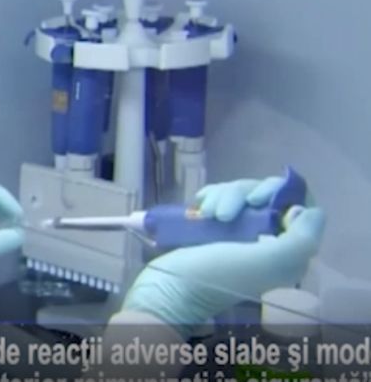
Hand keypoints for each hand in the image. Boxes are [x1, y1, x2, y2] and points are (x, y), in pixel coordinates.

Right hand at [120, 178, 324, 337]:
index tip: (256, 200)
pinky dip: (211, 196)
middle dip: (243, 195)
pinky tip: (199, 204)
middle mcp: (269, 241)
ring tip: (205, 214)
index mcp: (288, 252)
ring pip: (242, 194)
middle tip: (224, 213)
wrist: (170, 287)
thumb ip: (300, 240)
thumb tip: (310, 211)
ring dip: (223, 196)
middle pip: (267, 196)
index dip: (279, 194)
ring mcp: (241, 233)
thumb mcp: (266, 262)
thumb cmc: (217, 275)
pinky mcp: (216, 227)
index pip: (298, 206)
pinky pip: (221, 197)